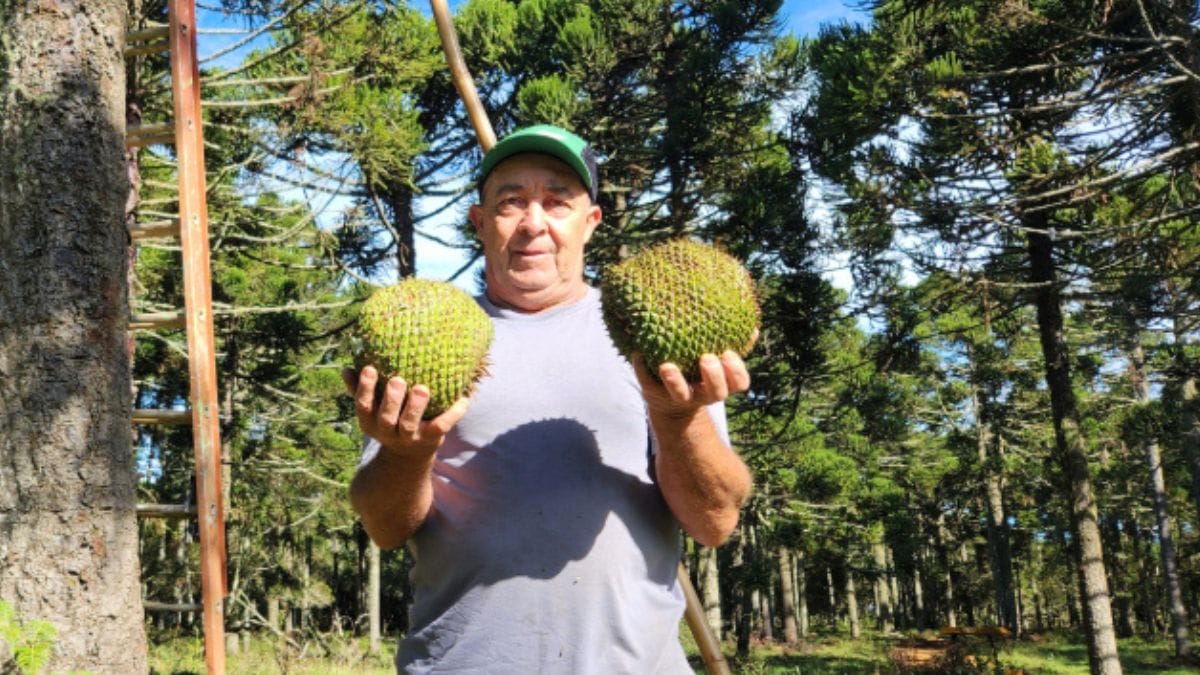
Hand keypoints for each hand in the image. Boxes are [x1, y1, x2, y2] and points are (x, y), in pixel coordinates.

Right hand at [342, 366, 467, 458]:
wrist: (408, 456)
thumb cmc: (389, 421)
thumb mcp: (373, 410)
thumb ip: (359, 390)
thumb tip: (346, 369)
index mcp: (371, 423)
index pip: (364, 406)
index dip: (364, 389)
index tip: (369, 368)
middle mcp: (388, 432)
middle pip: (386, 418)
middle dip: (391, 400)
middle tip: (397, 379)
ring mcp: (410, 437)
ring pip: (410, 424)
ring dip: (415, 407)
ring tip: (422, 388)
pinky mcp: (431, 439)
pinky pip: (442, 426)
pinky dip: (453, 413)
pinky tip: (463, 398)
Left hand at [633, 350, 750, 418]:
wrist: (670, 404)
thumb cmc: (699, 375)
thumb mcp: (717, 365)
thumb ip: (734, 347)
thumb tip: (753, 328)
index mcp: (721, 386)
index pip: (739, 384)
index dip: (736, 371)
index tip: (727, 353)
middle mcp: (703, 395)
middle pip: (716, 392)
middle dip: (713, 376)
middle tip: (707, 358)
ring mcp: (679, 398)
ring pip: (680, 394)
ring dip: (674, 381)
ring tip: (667, 366)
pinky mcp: (655, 395)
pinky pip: (648, 383)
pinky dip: (643, 369)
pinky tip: (639, 352)